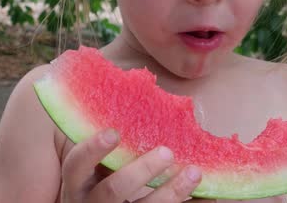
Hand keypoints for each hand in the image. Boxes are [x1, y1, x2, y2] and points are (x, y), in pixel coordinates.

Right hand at [60, 128, 208, 202]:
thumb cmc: (97, 179)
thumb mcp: (91, 166)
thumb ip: (103, 144)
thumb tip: (131, 94)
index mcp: (77, 182)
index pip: (76, 165)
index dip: (93, 149)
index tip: (114, 132)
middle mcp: (91, 202)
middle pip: (113, 190)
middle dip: (141, 171)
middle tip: (166, 152)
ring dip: (172, 192)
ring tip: (194, 172)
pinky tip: (210, 194)